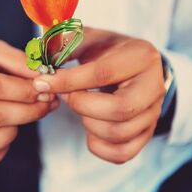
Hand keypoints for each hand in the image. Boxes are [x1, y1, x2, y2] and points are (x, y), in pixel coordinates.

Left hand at [33, 28, 165, 163]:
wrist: (135, 66)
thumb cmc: (108, 51)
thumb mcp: (89, 38)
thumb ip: (64, 45)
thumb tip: (37, 62)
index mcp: (140, 57)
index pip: (103, 73)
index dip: (68, 81)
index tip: (42, 83)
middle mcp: (154, 86)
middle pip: (120, 109)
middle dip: (83, 106)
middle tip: (68, 97)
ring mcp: (153, 113)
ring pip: (120, 133)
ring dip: (89, 125)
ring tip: (81, 109)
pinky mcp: (146, 133)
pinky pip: (123, 153)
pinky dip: (98, 147)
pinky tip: (90, 130)